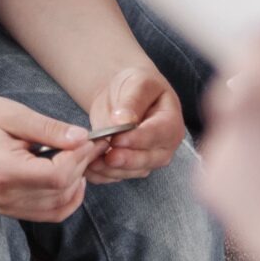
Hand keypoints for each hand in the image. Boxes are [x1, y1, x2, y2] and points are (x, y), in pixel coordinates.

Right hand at [0, 95, 96, 222]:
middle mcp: (3, 196)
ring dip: (77, 184)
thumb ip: (50, 129)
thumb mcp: (16, 115)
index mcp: (3, 170)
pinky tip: (72, 178)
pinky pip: (48, 214)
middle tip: (91, 144)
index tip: (90, 139)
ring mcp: (5, 207)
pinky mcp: (9, 209)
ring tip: (81, 158)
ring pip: (58, 207)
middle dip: (81, 167)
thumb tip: (82, 138)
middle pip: (60, 191)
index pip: (55, 175)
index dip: (79, 158)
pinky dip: (66, 199)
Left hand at [83, 65, 184, 183]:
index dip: (138, 139)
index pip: (158, 134)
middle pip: (149, 159)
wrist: (124, 95)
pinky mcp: (130, 168)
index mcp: (171, 122)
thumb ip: (132, 101)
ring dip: (112, 170)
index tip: (118, 139)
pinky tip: (88, 167)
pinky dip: (102, 175)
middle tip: (108, 156)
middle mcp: (164, 146)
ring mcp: (148, 159)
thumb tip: (123, 120)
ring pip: (132, 171)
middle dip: (127, 160)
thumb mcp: (137, 84)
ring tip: (92, 161)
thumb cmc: (136, 86)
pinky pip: (117, 176)